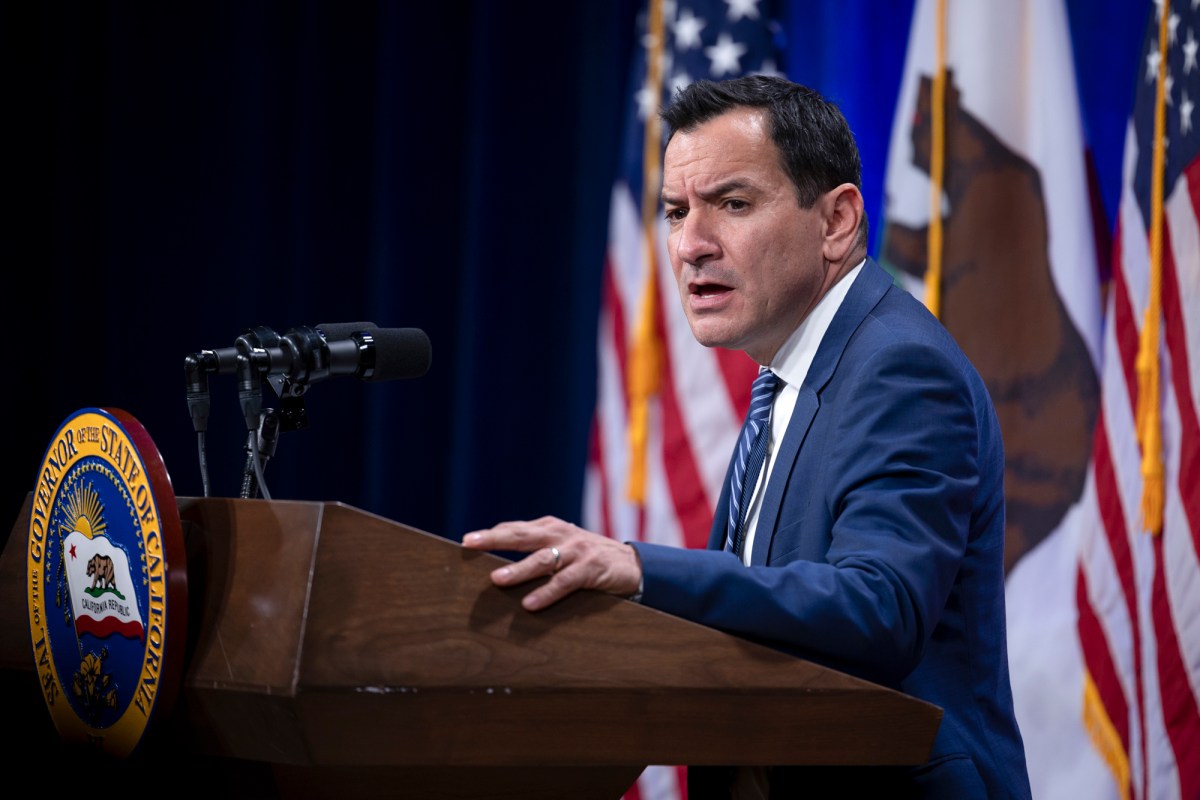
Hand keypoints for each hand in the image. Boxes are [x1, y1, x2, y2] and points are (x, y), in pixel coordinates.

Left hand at [461, 516, 641, 610]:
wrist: (634, 565)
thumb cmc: (590, 558)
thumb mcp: (563, 548)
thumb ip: (537, 550)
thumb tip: (498, 567)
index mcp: (550, 527)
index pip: (516, 528)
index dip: (492, 534)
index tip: (467, 541)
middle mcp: (561, 534)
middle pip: (522, 535)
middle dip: (494, 539)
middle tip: (470, 543)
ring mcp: (577, 550)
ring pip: (542, 559)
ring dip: (519, 569)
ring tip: (497, 579)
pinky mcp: (591, 568)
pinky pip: (565, 582)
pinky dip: (547, 593)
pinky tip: (530, 604)